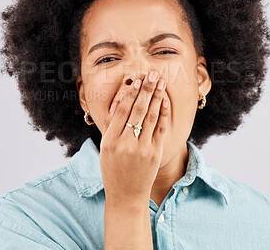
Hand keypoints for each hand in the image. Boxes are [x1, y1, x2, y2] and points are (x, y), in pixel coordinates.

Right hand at [99, 70, 169, 204]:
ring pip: (151, 116)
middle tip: (152, 74)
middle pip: (138, 109)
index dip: (130, 93)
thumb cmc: (113, 170)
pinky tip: (164, 101)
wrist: (126, 195)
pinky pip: (160, 128)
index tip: (137, 80)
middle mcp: (126, 143)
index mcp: (110, 140)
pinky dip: (163, 113)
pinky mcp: (155, 153)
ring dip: (157, 97)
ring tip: (160, 82)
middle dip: (146, 89)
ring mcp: (142, 148)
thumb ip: (110, 125)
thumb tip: (118, 101)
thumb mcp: (104, 148)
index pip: (122, 110)